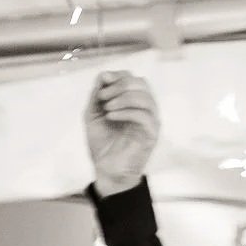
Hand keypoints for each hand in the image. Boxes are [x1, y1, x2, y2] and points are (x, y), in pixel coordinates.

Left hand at [85, 70, 159, 194]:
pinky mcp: (151, 135)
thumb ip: (98, 94)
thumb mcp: (94, 113)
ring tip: (107, 108)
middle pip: (140, 83)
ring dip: (123, 98)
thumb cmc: (103, 144)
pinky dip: (126, 112)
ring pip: (144, 98)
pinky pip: (144, 116)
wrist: (107, 171)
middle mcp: (145, 109)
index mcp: (133, 102)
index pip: (132, 78)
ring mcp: (150, 122)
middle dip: (120, 85)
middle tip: (103, 98)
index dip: (117, 76)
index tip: (102, 82)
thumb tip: (104, 75)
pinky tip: (111, 116)